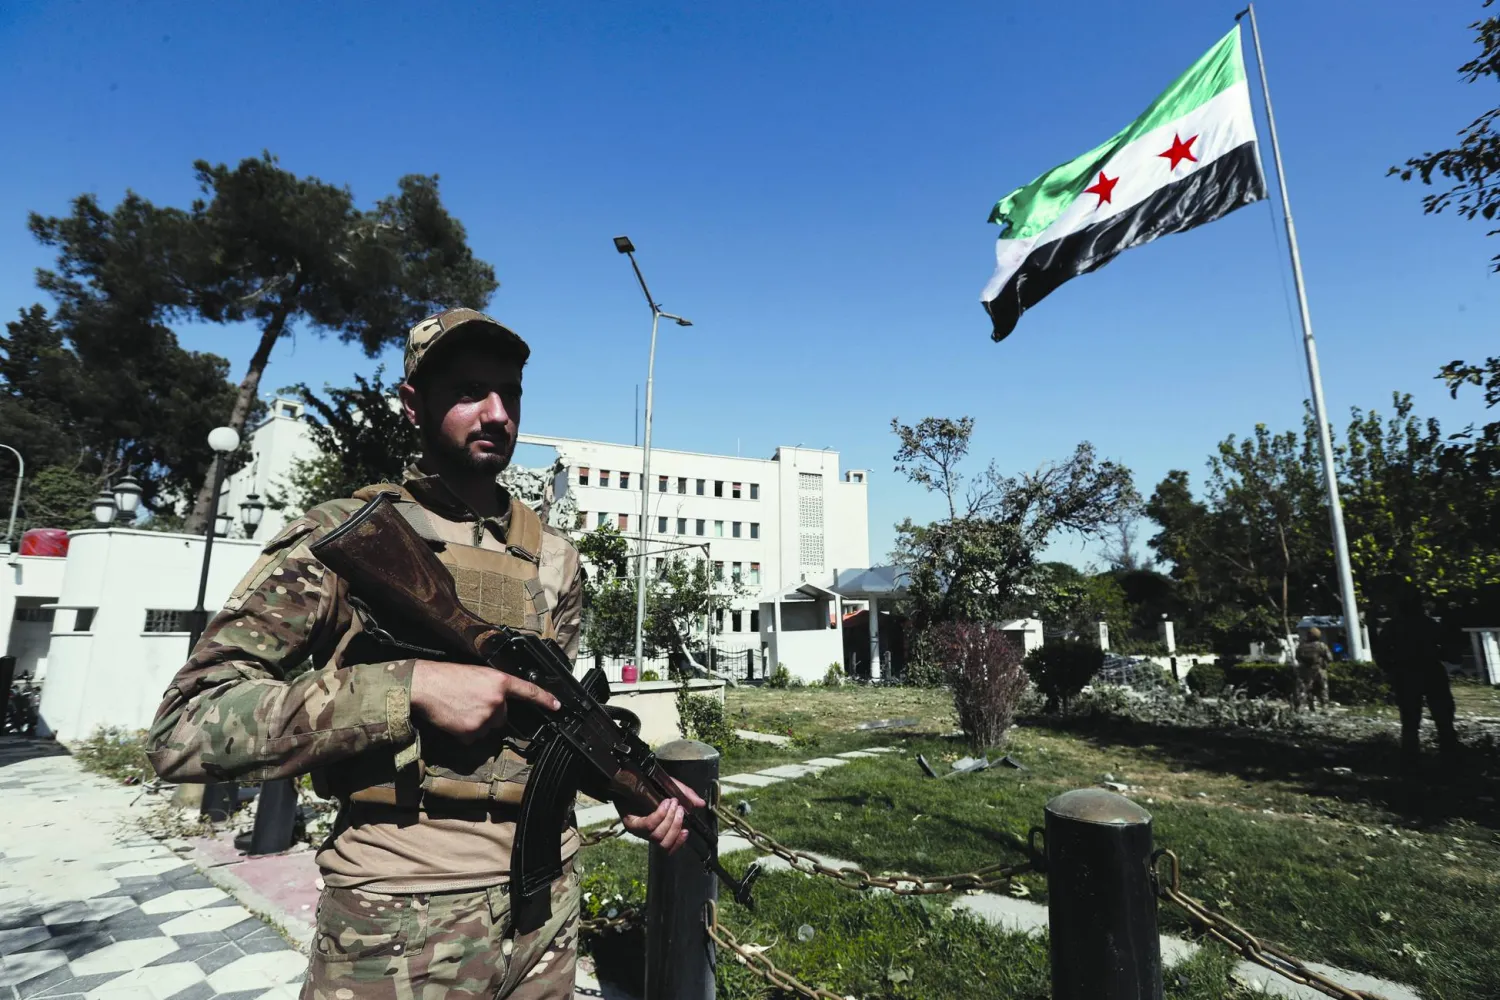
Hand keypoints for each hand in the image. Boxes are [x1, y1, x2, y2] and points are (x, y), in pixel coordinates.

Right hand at [409, 660, 559, 742]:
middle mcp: (497, 700)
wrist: (425, 686)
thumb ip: (493, 687)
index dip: (545, 699)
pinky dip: (465, 732)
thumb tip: (500, 701)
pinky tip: (455, 719)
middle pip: (503, 716)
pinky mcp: (472, 732)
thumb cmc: (447, 677)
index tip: (557, 706)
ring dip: (477, 723)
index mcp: (499, 681)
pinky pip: (474, 738)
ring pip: (488, 728)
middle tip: (470, 702)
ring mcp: (486, 718)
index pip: (529, 691)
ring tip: (460, 708)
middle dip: (490, 713)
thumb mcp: (476, 674)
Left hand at [617, 777, 705, 853]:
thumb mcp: (671, 788)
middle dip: (676, 825)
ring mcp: (638, 830)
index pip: (668, 848)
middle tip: (680, 808)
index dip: (678, 843)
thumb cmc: (649, 785)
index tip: (686, 831)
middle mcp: (647, 834)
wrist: (628, 777)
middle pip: (664, 842)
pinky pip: (649, 825)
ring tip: (673, 803)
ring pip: (657, 835)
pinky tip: (664, 803)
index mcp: (657, 830)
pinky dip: (660, 815)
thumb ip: (687, 796)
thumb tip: (700, 804)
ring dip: (669, 820)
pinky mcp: (631, 824)